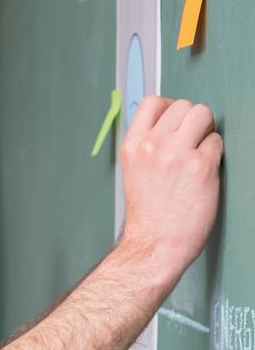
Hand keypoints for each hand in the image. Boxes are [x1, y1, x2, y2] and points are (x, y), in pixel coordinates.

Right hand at [118, 97, 221, 287]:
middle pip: (183, 105)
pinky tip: (203, 175)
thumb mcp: (134, 173)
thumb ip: (149, 145)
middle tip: (189, 146)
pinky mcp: (201, 166)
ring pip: (202, 114)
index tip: (175, 123)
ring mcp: (177, 154)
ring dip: (205, 132)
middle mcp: (153, 145)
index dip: (169, 109)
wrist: (154, 247)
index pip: (152, 102)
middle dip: (190, 122)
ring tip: (197, 156)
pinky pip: (217, 142)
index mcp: (133, 147)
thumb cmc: (148, 217)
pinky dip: (214, 155)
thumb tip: (172, 123)